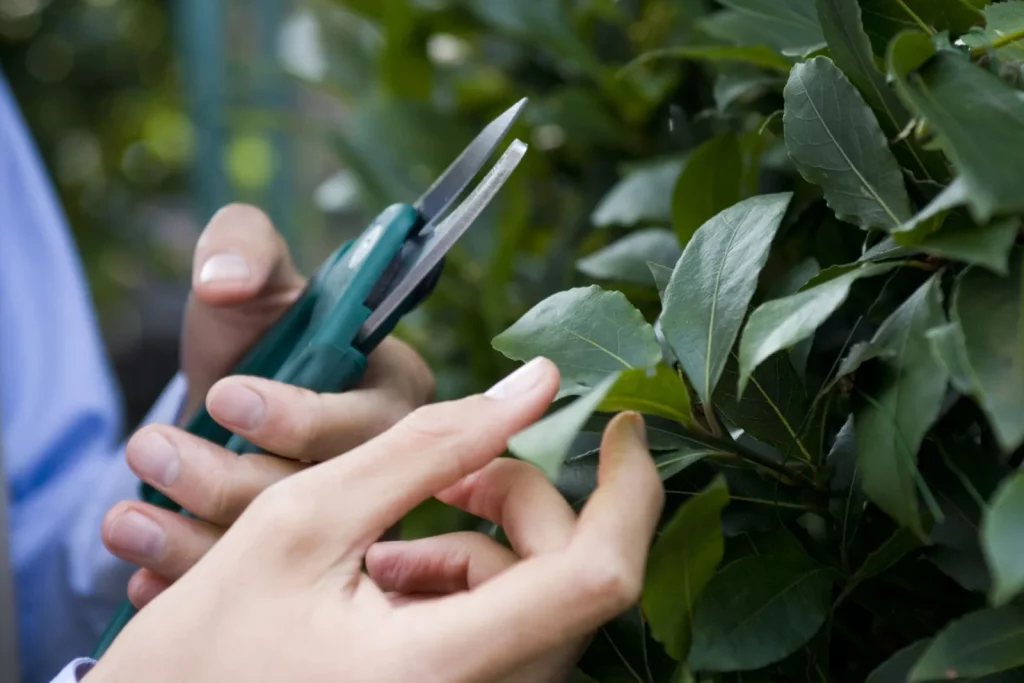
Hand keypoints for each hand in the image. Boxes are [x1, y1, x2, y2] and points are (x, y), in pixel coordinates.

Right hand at [86, 359, 663, 682]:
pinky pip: (509, 633)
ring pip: (543, 602)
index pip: (600, 576)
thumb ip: (428, 446)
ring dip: (487, 546)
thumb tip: (534, 385)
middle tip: (450, 477)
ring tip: (391, 547)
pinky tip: (396, 578)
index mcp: (444, 667)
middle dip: (521, 502)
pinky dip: (469, 584)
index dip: (630, 490)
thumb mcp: (305, 519)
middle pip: (572, 577)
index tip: (623, 423)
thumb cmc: (209, 639)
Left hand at [102, 204, 433, 605]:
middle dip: (229, 478)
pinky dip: (193, 577)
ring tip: (127, 518)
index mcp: (396, 386)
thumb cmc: (252, 328)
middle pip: (322, 493)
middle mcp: (386, 459)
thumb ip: (240, 245)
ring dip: (196, 534)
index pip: (366, 418)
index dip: (297, 415)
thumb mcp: (244, 271)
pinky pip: (255, 582)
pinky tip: (144, 572)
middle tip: (150, 449)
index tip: (224, 395)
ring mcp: (349, 519)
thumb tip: (227, 280)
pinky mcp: (306, 561)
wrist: (222, 397)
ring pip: (282, 546)